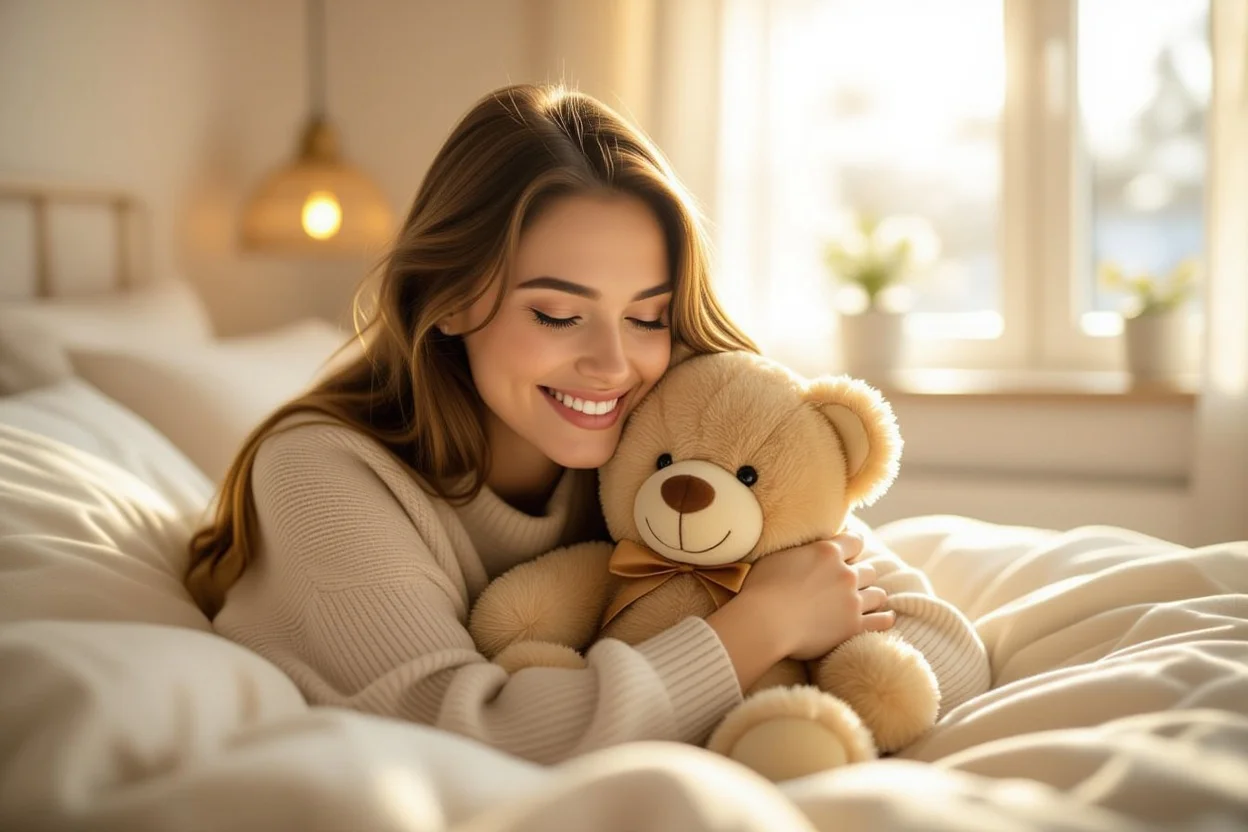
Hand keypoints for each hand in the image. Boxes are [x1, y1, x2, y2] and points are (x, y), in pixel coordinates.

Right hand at [746, 534, 893, 660]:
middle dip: (860, 575)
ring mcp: (853, 601)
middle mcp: (846, 574)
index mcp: (828, 552)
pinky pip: (882, 621)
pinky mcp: (854, 627)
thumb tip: (805, 548)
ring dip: (872, 595)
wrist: (765, 622)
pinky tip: (886, 617)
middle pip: (868, 570)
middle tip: (849, 583)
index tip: (849, 551)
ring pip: (877, 594)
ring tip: (866, 600)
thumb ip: (799, 550)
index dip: (853, 545)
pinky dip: (885, 618)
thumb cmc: (762, 588)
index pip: (855, 540)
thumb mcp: (777, 556)